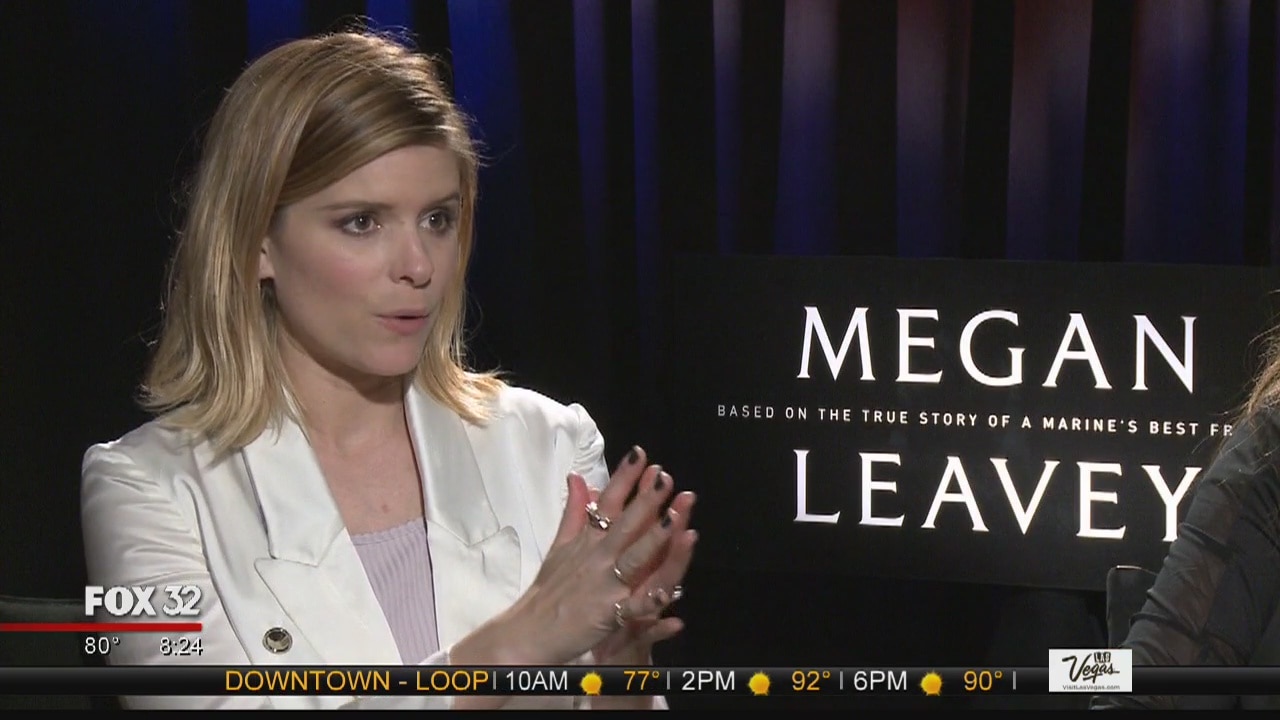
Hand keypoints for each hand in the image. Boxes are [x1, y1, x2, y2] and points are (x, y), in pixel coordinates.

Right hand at [455, 454, 680, 666]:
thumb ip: (574, 512)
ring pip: (633, 557)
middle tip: (665, 477)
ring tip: (673, 517)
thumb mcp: (559, 545)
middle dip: (646, 499)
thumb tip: (578, 477)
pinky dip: (648, 600)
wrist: (530, 630)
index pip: (606, 502)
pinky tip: (667, 592)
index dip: (624, 477)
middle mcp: (596, 557)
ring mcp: (603, 584)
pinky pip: (633, 606)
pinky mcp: (608, 613)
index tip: (640, 454)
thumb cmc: (548, 589)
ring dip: (654, 538)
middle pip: (625, 523)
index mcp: (587, 540)